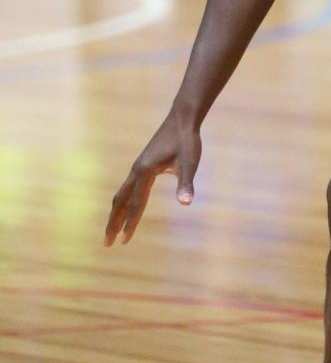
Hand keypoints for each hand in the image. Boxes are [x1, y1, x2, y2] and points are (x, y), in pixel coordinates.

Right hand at [106, 114, 201, 244]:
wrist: (182, 119)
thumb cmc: (187, 141)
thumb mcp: (189, 163)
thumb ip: (186, 184)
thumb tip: (186, 203)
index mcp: (145, 172)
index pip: (136, 204)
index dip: (130, 223)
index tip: (124, 241)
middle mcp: (137, 170)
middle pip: (120, 202)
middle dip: (113, 223)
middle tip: (108, 243)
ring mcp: (138, 167)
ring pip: (121, 195)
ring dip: (116, 214)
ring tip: (112, 230)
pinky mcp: (142, 165)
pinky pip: (128, 188)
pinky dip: (123, 202)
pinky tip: (127, 208)